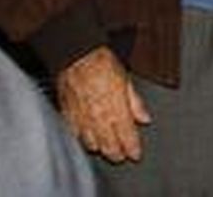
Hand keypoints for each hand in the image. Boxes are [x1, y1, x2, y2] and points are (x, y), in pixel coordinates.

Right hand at [56, 46, 150, 162]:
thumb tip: (145, 118)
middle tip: (122, 156)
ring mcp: (82, 119)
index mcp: (116, 108)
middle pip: (109, 146)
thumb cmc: (102, 64)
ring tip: (107, 150)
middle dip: (117, 154)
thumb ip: (136, 102)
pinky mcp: (68, 116)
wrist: (77, 56)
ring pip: (92, 145)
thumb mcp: (127, 80)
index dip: (132, 148)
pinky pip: (75, 136)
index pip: (127, 136)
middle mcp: (99, 117)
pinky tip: (87, 140)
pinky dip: (82, 141)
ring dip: (101, 149)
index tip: (136, 154)